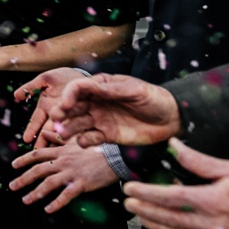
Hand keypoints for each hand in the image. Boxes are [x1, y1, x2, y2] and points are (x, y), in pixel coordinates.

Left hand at [9, 141, 118, 212]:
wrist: (115, 156)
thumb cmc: (95, 149)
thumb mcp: (74, 141)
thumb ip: (57, 139)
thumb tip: (45, 133)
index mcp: (61, 151)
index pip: (37, 155)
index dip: (23, 160)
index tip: (13, 165)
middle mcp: (63, 161)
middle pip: (38, 170)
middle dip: (23, 178)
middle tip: (12, 186)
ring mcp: (71, 173)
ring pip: (48, 183)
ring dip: (35, 193)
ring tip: (25, 199)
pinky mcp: (81, 184)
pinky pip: (66, 195)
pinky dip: (56, 203)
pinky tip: (48, 209)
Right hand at [13, 67, 87, 145]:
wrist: (82, 76)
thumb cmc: (62, 76)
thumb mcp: (46, 79)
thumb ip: (31, 87)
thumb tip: (15, 96)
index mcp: (45, 106)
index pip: (36, 120)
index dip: (31, 130)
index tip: (25, 139)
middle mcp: (56, 115)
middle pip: (47, 131)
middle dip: (42, 141)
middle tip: (37, 152)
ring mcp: (69, 118)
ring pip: (61, 132)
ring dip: (56, 141)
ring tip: (53, 152)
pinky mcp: (82, 119)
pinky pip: (78, 129)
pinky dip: (75, 137)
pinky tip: (74, 145)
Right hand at [48, 73, 181, 147]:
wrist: (173, 120)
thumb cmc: (154, 98)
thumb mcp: (133, 90)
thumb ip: (110, 90)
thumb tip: (87, 86)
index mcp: (101, 86)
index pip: (78, 88)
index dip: (68, 95)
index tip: (64, 105)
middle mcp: (96, 102)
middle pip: (73, 106)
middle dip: (62, 113)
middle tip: (56, 120)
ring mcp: (100, 119)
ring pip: (77, 123)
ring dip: (68, 128)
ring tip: (63, 135)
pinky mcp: (107, 135)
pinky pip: (90, 138)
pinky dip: (83, 141)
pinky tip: (82, 142)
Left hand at [124, 138, 228, 228]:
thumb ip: (200, 161)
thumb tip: (173, 145)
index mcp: (215, 201)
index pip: (171, 197)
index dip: (147, 194)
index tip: (130, 188)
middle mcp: (214, 223)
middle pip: (171, 218)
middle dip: (146, 211)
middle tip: (128, 203)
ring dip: (157, 225)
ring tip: (140, 216)